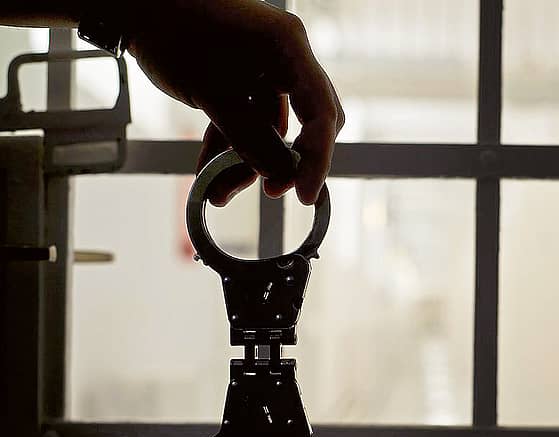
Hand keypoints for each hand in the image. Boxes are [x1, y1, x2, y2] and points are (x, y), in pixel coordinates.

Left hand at [126, 0, 343, 204]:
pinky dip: (231, 143)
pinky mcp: (243, 75)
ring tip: (220, 190)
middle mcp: (285, 56)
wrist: (136, 7)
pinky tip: (211, 170)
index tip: (304, 194)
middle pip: (306, 121)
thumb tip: (278, 173)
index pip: (322, 112)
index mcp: (289, 49)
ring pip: (270, 126)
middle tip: (272, 191)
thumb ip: (251, 138)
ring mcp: (265, 66)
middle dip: (286, 160)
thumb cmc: (172, 32)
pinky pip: (248, 117)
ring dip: (247, 159)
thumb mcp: (213, 95)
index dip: (318, 159)